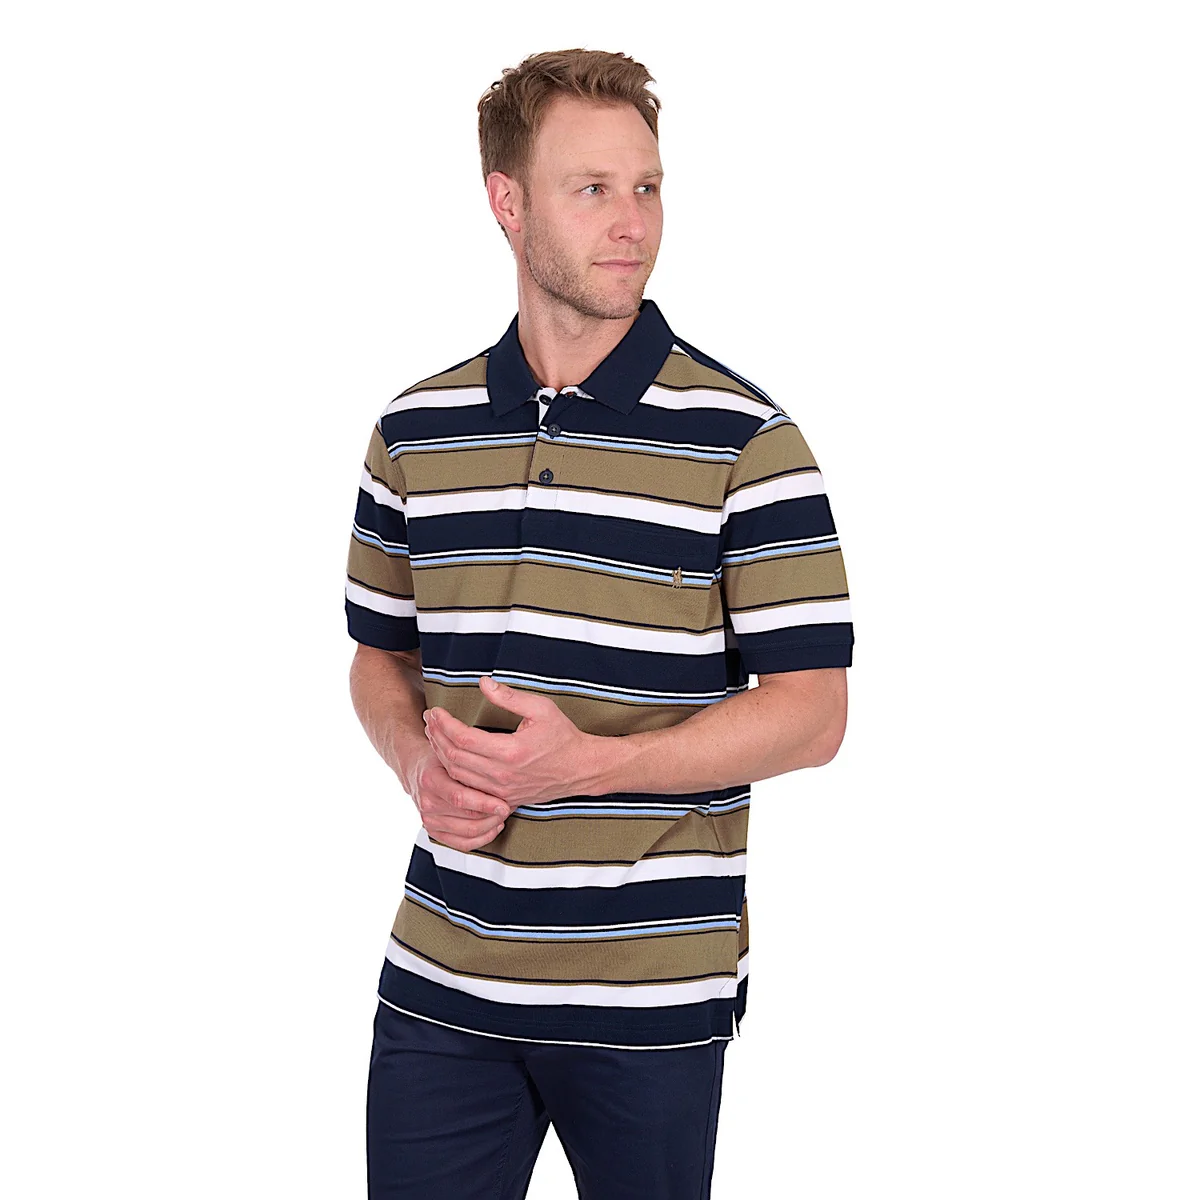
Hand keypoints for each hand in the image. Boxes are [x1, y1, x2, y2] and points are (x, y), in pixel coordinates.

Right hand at [409, 746, 510, 852]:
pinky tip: (493, 826)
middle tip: (508, 808)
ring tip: (502, 815)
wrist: (418, 771)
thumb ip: (471, 764)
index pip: (460, 797)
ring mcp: (429, 820)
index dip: (485, 803)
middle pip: (467, 819)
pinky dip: (483, 838)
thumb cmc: (440, 761)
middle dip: (493, 816)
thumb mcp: (453, 755)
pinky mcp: (434, 833)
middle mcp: (427, 802)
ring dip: (491, 826)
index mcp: (430, 780)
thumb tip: (500, 772)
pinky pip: (463, 843)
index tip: (504, 804)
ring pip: (468, 833)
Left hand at [422, 675, 599, 810]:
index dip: (444, 724)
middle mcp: (502, 775)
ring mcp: (501, 791)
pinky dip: (454, 772)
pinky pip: (469, 788)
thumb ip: (510, 697)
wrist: (581, 769)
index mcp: (510, 752)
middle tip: (430, 719)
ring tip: (435, 734)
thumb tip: (484, 683)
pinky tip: (449, 757)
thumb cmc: (563, 737)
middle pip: (454, 758)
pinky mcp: (503, 799)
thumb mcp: (541, 709)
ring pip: (457, 775)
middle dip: (436, 736)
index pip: (463, 738)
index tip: (436, 711)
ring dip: (441, 754)